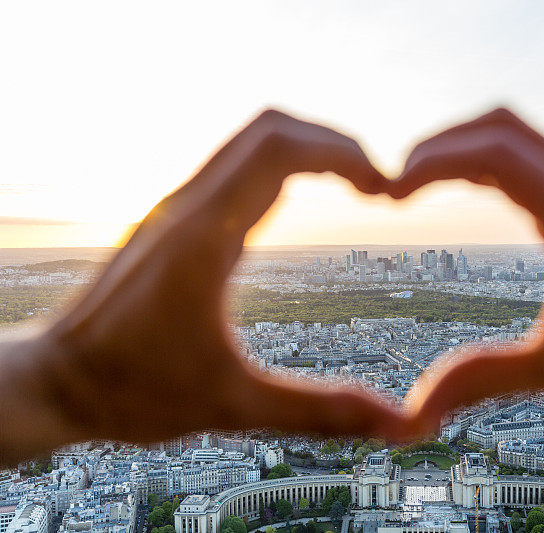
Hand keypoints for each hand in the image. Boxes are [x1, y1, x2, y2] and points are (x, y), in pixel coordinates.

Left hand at [0, 110, 405, 464]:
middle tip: (375, 185)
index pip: (281, 149)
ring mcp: (175, 209)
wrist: (57, 383)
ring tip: (350, 186)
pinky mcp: (172, 221)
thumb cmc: (131, 393)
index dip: (344, 154)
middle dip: (334, 145)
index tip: (383, 187)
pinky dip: (279, 165)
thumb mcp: (234, 406)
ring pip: (249, 140)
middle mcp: (186, 209)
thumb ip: (319, 410)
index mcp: (202, 239)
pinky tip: (299, 201)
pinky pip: (234, 165)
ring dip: (306, 150)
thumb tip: (398, 424)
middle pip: (269, 128)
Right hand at [390, 108, 543, 435]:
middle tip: (394, 186)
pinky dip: (486, 164)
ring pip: (517, 138)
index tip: (393, 192)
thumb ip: (485, 379)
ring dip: (462, 149)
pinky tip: (462, 191)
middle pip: (503, 129)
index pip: (500, 155)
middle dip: (440, 147)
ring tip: (416, 186)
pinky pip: (531, 161)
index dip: (436, 162)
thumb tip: (416, 410)